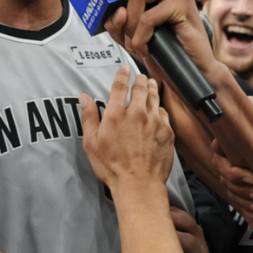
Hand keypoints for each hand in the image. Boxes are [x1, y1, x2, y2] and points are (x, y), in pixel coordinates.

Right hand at [81, 65, 174, 188]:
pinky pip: (164, 114)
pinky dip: (160, 108)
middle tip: (140, 75)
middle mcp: (137, 114)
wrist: (138, 184)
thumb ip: (89, 118)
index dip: (122, 74)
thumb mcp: (92, 143)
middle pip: (140, 88)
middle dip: (140, 79)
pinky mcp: (167, 132)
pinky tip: (159, 108)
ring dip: (152, 88)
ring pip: (155, 98)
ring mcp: (155, 122)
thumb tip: (84, 98)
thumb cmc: (112, 167)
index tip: (125, 68)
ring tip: (151, 83)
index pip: (120, 86)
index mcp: (116, 114)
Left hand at [97, 0, 215, 78]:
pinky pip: (148, 16)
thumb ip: (119, 20)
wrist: (191, 68)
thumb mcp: (133, 30)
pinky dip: (140, 36)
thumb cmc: (164, 48)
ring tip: (134, 41)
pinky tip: (144, 48)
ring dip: (129, 21)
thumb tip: (115, 12)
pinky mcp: (184, 3)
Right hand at [209, 139, 252, 231]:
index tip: (249, 176)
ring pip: (230, 187)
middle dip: (237, 187)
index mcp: (235, 132)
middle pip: (223, 172)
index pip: (218, 149)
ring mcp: (240, 166)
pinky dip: (247, 212)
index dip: (228, 167)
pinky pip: (240, 197)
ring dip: (242, 201)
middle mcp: (233, 150)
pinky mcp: (249, 179)